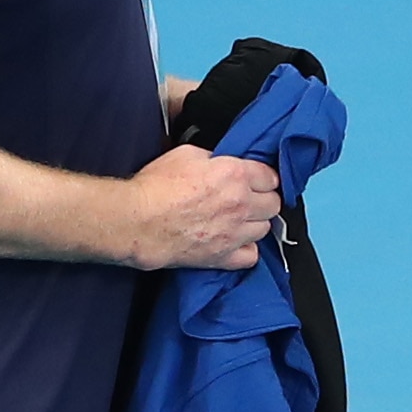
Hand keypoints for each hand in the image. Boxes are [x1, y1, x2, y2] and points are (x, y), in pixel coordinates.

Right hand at [124, 144, 280, 270]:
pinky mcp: (223, 256)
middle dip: (264, 199)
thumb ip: (215, 158)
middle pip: (273, 204)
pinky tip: (236, 242)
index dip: (263, 177)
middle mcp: (241, 204)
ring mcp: (235, 233)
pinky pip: (251, 256)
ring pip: (265, 229)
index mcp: (235, 175)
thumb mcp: (186, 155)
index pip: (271, 176)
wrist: (138, 221)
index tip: (257, 179)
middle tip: (250, 198)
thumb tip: (222, 163)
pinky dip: (247, 250)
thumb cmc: (156, 187)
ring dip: (256, 223)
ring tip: (241, 220)